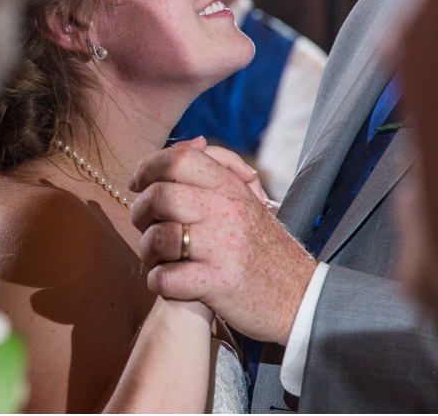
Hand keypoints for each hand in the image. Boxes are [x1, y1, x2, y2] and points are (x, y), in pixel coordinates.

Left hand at [128, 142, 317, 343]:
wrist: (300, 296)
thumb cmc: (263, 246)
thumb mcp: (247, 199)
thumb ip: (219, 168)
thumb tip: (192, 141)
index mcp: (231, 187)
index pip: (179, 158)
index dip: (148, 167)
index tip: (137, 183)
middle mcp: (227, 211)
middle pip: (160, 196)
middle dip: (140, 212)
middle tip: (143, 224)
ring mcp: (222, 248)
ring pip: (158, 237)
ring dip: (147, 250)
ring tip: (156, 257)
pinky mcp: (217, 283)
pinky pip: (166, 278)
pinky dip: (158, 282)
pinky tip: (167, 282)